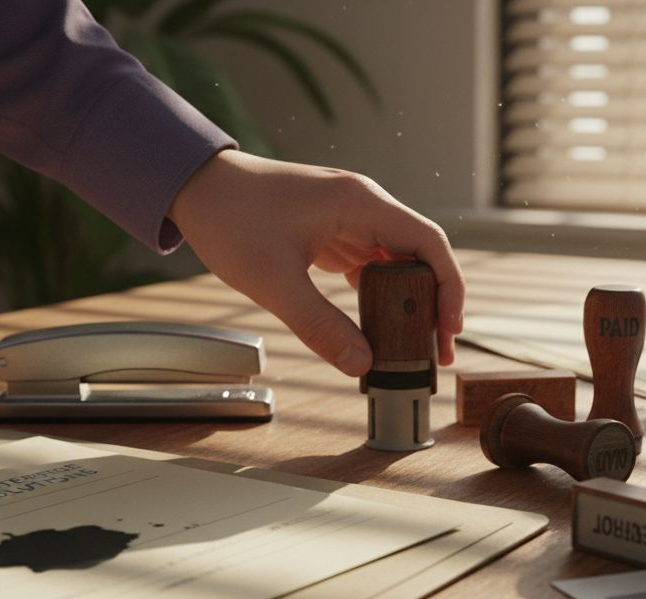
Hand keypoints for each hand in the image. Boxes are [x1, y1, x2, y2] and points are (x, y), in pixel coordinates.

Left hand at [166, 150, 463, 375]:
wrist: (195, 186)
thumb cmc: (230, 219)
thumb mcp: (273, 281)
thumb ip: (319, 325)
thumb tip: (362, 365)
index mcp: (360, 203)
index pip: (429, 242)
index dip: (449, 287)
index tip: (450, 329)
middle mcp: (365, 206)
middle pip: (421, 255)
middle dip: (434, 304)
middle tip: (437, 353)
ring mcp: (351, 219)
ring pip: (400, 263)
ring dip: (410, 303)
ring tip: (415, 349)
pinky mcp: (335, 232)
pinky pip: (373, 266)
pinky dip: (383, 297)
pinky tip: (383, 329)